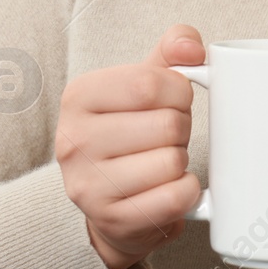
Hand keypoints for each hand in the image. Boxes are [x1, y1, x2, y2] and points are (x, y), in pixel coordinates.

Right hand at [56, 24, 205, 268]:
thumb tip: (193, 48)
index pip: (150, 83)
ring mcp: (88, 185)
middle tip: (166, 136)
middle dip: (181, 129)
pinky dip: (187, 191)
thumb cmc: (130, 132)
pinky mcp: (112, 220)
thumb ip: (171, 53)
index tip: (174, 101)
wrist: (109, 202)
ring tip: (161, 161)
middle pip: (166, 124)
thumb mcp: (141, 83)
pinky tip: (169, 187)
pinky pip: (176, 197)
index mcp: (79, 96)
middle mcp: (74, 140)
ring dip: (181, 161)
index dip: (179, 92)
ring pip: (173, 161)